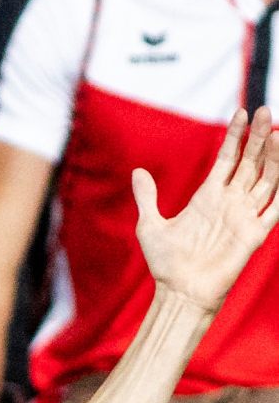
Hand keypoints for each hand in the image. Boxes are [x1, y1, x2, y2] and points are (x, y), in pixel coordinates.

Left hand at [134, 107, 278, 314]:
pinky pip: (276, 206)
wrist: (179, 291)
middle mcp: (230, 202)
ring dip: (273, 156)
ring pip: (267, 178)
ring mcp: (244, 215)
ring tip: (276, 132)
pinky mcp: (255, 232)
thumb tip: (138, 171)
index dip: (235, 136)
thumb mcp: (150, 225)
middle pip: (250, 162)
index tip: (240, 112)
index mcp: (208, 196)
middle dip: (257, 137)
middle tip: (264, 110)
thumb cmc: (165, 263)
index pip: (228, 158)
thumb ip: (148, 197)